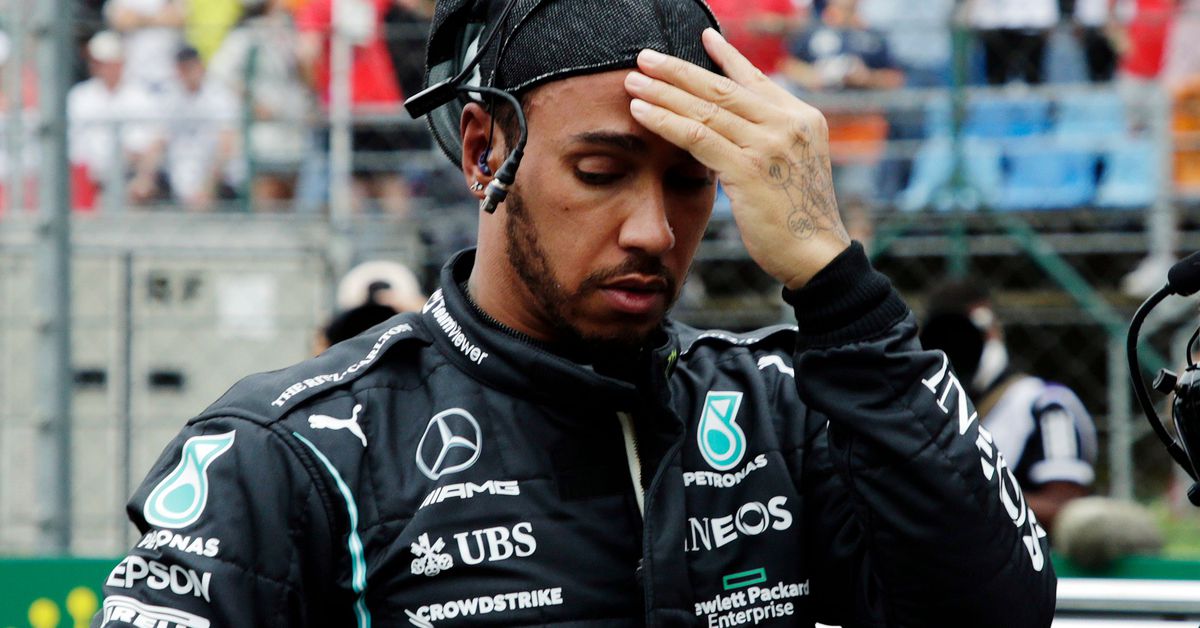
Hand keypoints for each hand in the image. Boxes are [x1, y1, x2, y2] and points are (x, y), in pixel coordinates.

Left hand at [625, 29, 849, 289]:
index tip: (704, 37)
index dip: (726, 57)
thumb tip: (732, 122)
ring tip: (633, 80)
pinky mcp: (748, 169)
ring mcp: (769, 145)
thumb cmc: (798, 217)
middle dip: (679, 71)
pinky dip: (666, 121)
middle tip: (645, 57)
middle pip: (722, 89)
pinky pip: (697, 137)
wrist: (816, 255)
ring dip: (664, 92)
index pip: (756, 79)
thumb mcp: (792, 166)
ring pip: (705, 109)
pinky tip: (642, 112)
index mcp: (801, 118)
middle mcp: (788, 124)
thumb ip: (769, 138)